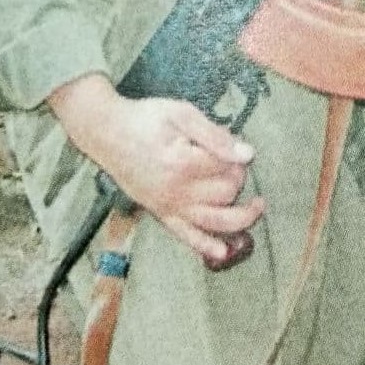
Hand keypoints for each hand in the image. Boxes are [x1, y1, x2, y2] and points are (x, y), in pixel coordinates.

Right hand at [48, 74, 263, 264]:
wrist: (107, 133)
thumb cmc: (145, 118)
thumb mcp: (181, 113)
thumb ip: (215, 135)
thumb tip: (247, 153)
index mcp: (183, 163)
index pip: (227, 167)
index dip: (238, 154)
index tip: (235, 143)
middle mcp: (177, 192)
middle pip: (225, 193)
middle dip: (238, 178)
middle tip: (234, 161)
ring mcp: (168, 207)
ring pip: (214, 222)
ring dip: (241, 219)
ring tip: (257, 207)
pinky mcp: (160, 214)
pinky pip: (186, 236)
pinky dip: (206, 246)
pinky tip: (224, 252)